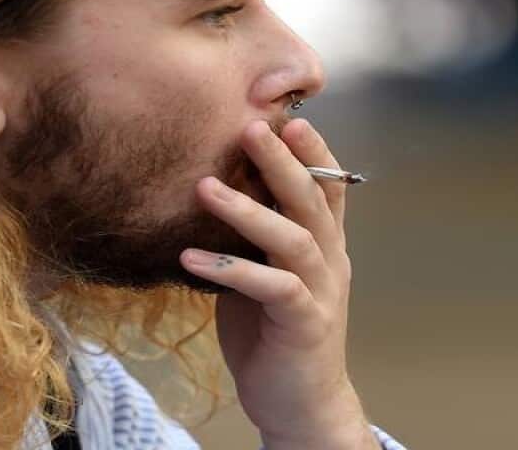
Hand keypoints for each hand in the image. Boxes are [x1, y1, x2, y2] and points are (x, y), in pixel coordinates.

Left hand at [180, 118, 376, 449]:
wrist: (299, 404)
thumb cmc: (273, 332)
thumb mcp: (261, 271)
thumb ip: (252, 234)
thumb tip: (210, 184)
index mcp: (323, 243)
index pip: (324, 185)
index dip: (310, 148)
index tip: (283, 112)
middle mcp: (330, 260)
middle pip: (311, 199)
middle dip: (282, 160)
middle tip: (250, 126)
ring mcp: (321, 291)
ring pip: (293, 238)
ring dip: (248, 210)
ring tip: (205, 187)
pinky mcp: (304, 323)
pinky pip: (271, 288)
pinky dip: (230, 269)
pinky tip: (187, 258)